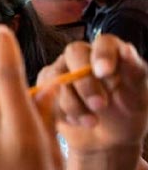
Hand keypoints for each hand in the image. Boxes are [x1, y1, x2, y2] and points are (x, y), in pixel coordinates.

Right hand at [37, 35, 147, 163]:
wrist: (107, 138)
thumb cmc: (126, 113)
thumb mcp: (139, 95)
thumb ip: (134, 72)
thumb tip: (127, 50)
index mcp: (109, 52)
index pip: (104, 42)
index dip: (102, 54)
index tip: (104, 73)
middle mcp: (82, 55)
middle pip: (73, 54)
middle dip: (85, 83)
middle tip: (99, 106)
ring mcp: (61, 69)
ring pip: (56, 76)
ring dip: (73, 104)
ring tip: (91, 122)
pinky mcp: (46, 86)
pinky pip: (43, 94)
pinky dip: (59, 111)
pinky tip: (75, 120)